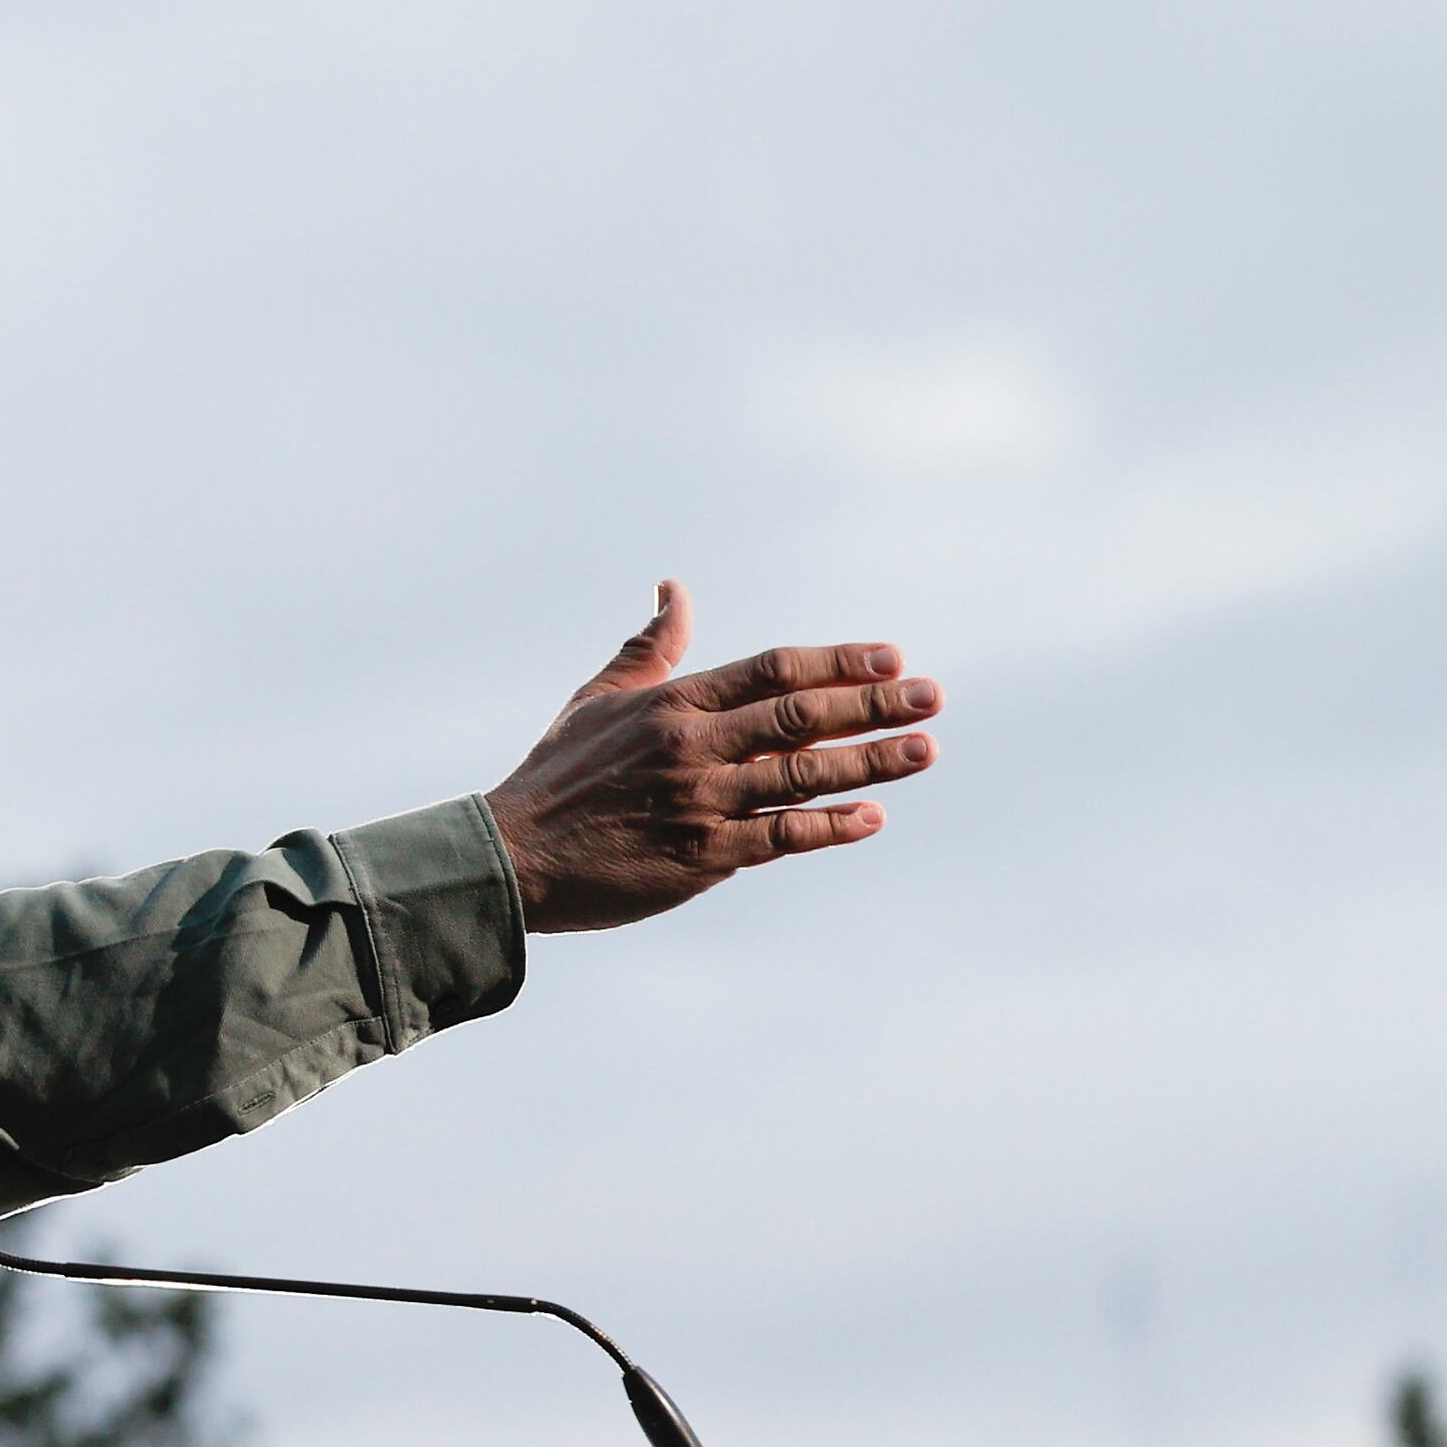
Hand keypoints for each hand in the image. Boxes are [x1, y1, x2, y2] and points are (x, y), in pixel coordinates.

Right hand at [483, 581, 939, 933]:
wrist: (514, 856)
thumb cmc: (558, 774)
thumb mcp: (599, 697)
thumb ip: (650, 647)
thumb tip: (675, 589)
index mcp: (674, 702)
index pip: (772, 670)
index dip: (837, 662)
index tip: (891, 658)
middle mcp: (693, 746)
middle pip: (800, 717)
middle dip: (872, 705)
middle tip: (932, 697)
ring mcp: (700, 802)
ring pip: (800, 776)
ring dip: (868, 762)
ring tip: (924, 750)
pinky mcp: (701, 857)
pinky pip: (777, 837)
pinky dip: (828, 827)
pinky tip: (872, 817)